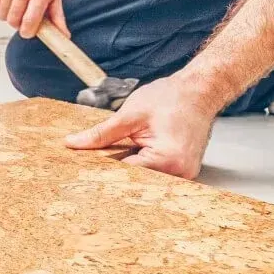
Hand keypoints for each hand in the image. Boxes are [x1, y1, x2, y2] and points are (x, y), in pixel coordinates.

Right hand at [0, 0, 69, 37]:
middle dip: (17, 24)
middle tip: (23, 16)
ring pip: (2, 15)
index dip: (27, 32)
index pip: (29, 22)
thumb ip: (58, 17)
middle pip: (13, 21)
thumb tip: (65, 36)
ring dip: (8, 15)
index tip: (28, 31)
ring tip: (16, 5)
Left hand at [64, 76, 217, 178]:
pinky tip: (132, 157)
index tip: (82, 172)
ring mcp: (184, 175)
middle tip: (92, 167)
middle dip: (113, 174)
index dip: (102, 172)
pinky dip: (141, 167)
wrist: (200, 91)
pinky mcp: (183, 172)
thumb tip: (73, 143)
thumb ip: (101, 133)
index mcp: (168, 160)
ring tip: (116, 157)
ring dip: (128, 171)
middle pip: (135, 182)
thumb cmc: (173, 98)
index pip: (125, 176)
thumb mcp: (130, 113)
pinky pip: (155, 175)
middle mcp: (180, 174)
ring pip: (145, 181)